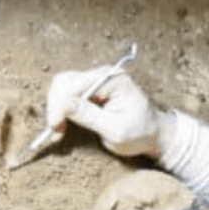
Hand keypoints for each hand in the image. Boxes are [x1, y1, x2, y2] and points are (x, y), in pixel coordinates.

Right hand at [44, 69, 164, 157]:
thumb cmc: (140, 133)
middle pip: (65, 82)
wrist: (153, 134)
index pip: (76, 85)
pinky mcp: (91, 89)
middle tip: (55, 130)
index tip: (55, 126)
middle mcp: (103, 75)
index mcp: (113, 80)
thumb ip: (90, 117)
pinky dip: (60, 108)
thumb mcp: (116, 130)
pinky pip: (68, 92)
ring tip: (58, 129)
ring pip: (63, 86)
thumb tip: (65, 106)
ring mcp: (97, 80)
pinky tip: (62, 123)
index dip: (61, 105)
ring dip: (56, 106)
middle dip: (56, 106)